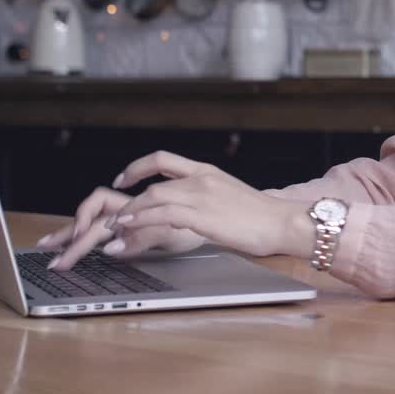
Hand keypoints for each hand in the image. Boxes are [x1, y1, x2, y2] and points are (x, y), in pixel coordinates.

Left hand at [45, 151, 312, 270]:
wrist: (284, 223)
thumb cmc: (264, 218)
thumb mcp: (232, 200)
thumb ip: (209, 200)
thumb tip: (194, 212)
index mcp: (207, 172)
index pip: (164, 160)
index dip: (138, 167)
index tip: (123, 178)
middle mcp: (200, 179)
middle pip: (152, 182)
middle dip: (126, 197)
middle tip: (110, 216)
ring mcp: (200, 195)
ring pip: (152, 198)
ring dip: (128, 215)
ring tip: (112, 230)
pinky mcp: (201, 215)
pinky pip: (160, 216)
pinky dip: (139, 223)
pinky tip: (127, 233)